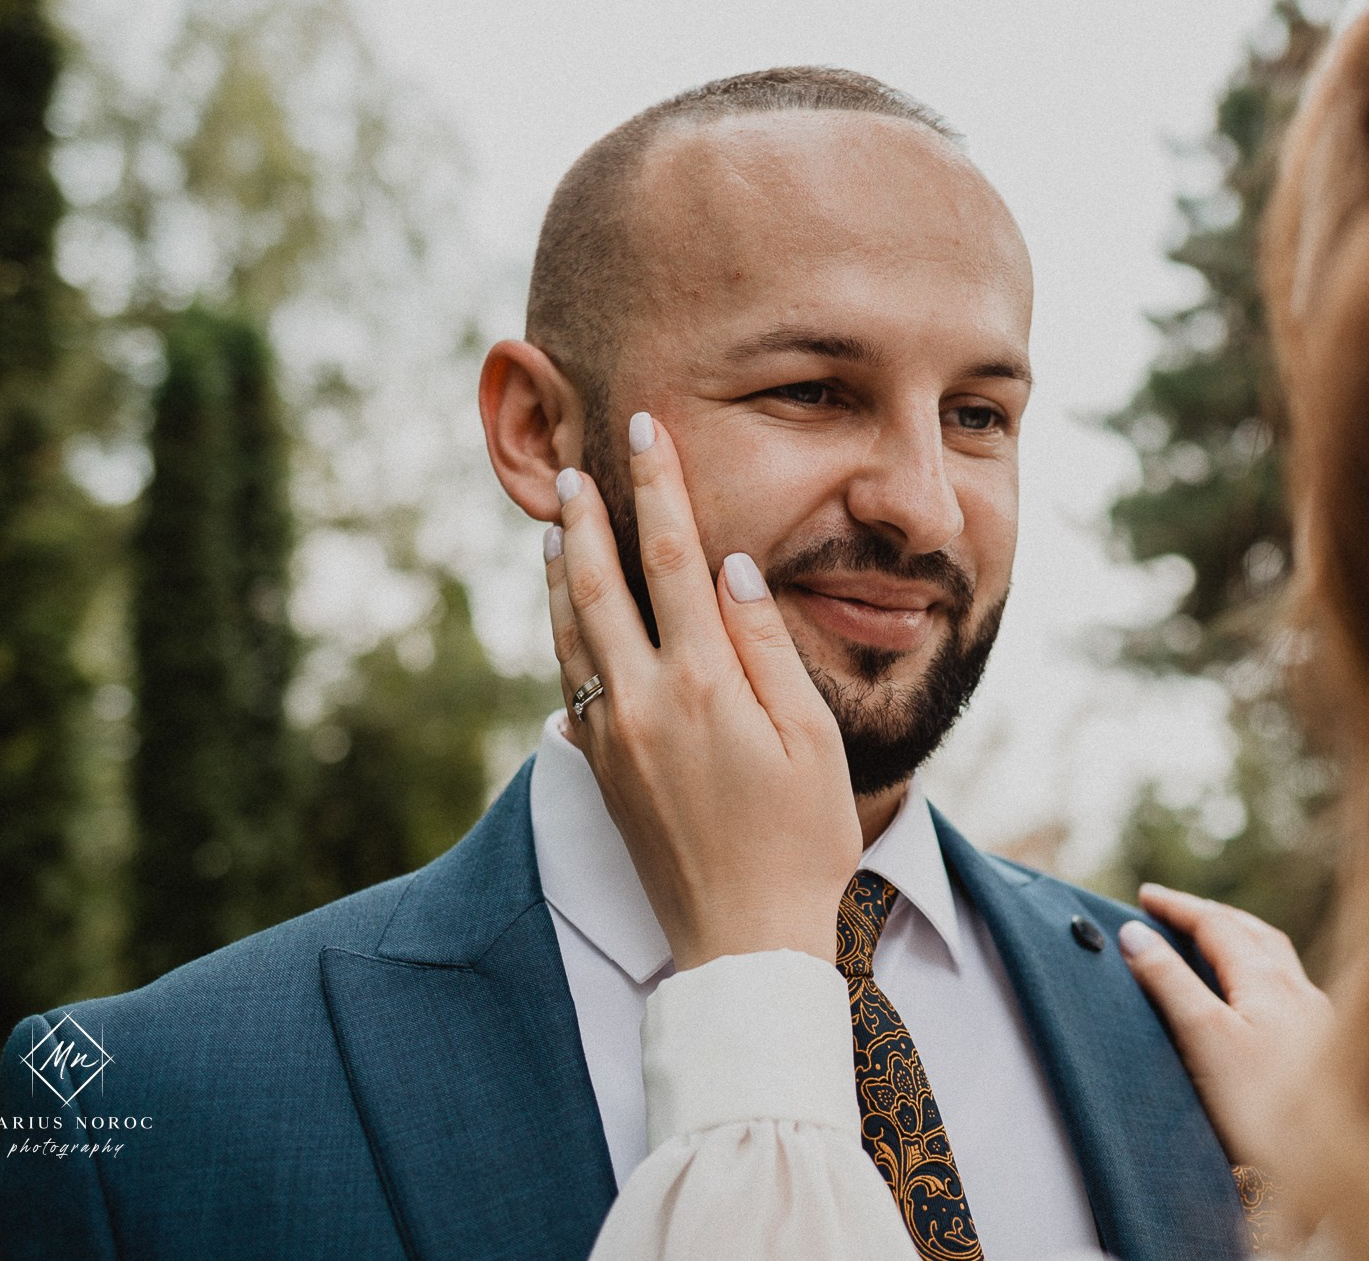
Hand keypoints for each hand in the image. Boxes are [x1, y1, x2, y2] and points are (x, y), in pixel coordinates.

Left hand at [544, 411, 859, 970]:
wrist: (742, 939)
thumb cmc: (801, 841)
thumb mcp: (811, 739)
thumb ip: (766, 646)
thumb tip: (732, 569)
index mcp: (702, 684)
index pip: (672, 559)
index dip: (659, 487)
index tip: (647, 429)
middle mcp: (643, 703)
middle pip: (601, 586)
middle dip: (588, 518)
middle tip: (572, 467)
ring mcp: (613, 739)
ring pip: (572, 632)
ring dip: (563, 572)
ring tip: (557, 525)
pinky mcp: (602, 770)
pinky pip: (572, 680)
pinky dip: (564, 632)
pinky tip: (566, 616)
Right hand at [1119, 883, 1331, 1174]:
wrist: (1341, 1168)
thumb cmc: (1268, 1107)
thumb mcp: (1204, 1037)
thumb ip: (1169, 982)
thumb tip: (1134, 932)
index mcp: (1267, 980)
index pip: (1216, 924)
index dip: (1178, 907)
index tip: (1144, 895)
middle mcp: (1298, 991)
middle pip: (1252, 933)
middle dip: (1210, 916)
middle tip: (1175, 911)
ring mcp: (1319, 1019)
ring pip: (1277, 960)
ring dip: (1242, 940)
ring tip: (1216, 942)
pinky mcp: (1326, 1050)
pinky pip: (1290, 989)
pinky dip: (1262, 973)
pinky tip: (1262, 1001)